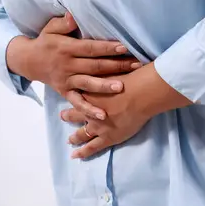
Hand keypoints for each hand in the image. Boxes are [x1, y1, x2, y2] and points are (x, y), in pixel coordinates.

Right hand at [6, 13, 142, 119]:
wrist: (28, 61)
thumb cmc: (46, 42)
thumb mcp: (50, 28)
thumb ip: (63, 23)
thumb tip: (73, 16)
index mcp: (66, 48)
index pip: (90, 48)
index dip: (107, 48)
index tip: (124, 48)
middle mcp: (67, 65)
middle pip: (94, 66)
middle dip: (116, 65)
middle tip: (136, 65)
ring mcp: (66, 80)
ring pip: (88, 84)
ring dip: (105, 86)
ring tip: (121, 87)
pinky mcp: (65, 92)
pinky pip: (77, 102)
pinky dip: (88, 110)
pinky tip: (102, 115)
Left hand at [62, 63, 191, 158]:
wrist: (141, 93)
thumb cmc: (130, 77)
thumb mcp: (114, 65)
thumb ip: (106, 62)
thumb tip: (107, 49)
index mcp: (90, 92)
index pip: (78, 94)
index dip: (73, 94)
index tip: (67, 93)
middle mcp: (90, 109)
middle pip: (77, 112)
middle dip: (69, 115)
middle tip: (62, 116)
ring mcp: (97, 125)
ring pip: (82, 133)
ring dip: (75, 136)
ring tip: (70, 140)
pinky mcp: (107, 137)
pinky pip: (92, 147)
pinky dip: (83, 152)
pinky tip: (76, 156)